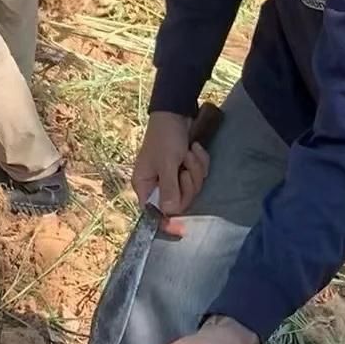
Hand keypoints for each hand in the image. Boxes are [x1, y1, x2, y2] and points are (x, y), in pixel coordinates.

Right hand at [133, 112, 208, 226]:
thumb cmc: (165, 137)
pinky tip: (195, 149)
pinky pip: (199, 176)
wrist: (176, 112)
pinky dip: (200, 162)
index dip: (167, 222)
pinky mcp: (185, 169)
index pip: (153, 212)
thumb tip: (168, 213)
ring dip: (196, 168)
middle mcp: (157, 185)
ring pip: (192, 188)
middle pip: (179, 202)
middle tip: (185, 165)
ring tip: (189, 152)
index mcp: (144, 185)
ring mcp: (173, 177)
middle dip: (188, 182)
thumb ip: (168, 189)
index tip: (182, 231)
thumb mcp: (166, 163)